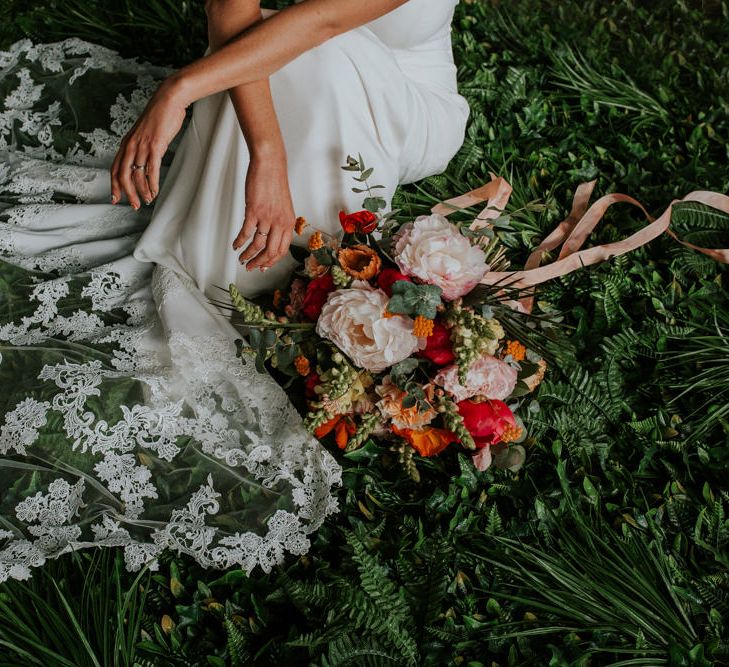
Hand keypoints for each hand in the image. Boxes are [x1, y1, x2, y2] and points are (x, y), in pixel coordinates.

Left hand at [110, 79, 186, 208]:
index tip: (116, 198)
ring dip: (142, 191)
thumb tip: (145, 160)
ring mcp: (142, 146)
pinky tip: (155, 192)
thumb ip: (142, 146)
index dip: (114, 185)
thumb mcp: (146, 133)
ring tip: (146, 201)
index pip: (115, 168)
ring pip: (137, 175)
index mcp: (127, 143)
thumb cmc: (160, 116)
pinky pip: (151, 170)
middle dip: (127, 193)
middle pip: (123, 175)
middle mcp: (131, 145)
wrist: (168, 100)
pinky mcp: (155, 146)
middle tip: (133, 205)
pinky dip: (152, 184)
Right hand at [233, 151, 295, 271]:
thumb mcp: (283, 207)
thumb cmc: (275, 183)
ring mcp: (267, 217)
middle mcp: (280, 223)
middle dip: (259, 263)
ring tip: (242, 259)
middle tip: (250, 267)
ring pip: (257, 245)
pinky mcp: (254, 211)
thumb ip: (279, 223)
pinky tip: (236, 245)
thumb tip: (271, 237)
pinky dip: (239, 242)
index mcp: (288, 223)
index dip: (271, 261)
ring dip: (248, 255)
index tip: (263, 267)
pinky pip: (246, 232)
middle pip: (270, 252)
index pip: (282, 250)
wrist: (270, 165)